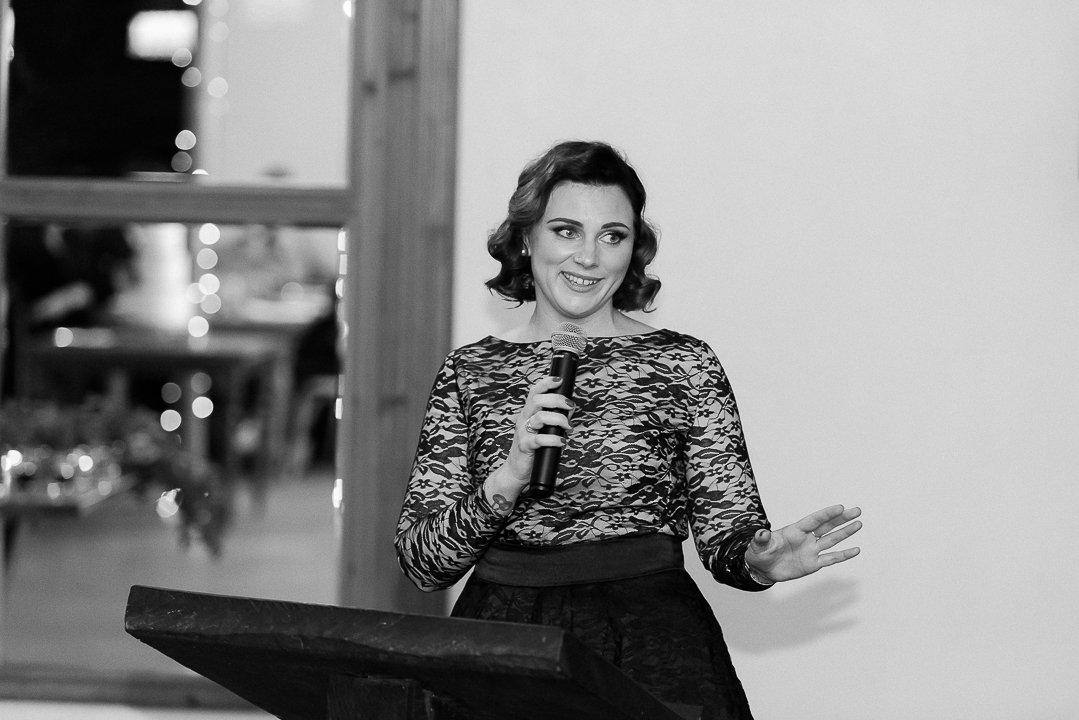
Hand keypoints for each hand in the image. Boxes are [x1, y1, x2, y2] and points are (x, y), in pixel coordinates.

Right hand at [483, 375, 573, 510]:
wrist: (518, 469)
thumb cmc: (535, 447)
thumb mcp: (544, 429)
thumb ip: (556, 417)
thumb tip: (570, 406)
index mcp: (528, 412)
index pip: (534, 392)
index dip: (546, 383)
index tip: (559, 380)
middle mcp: (524, 419)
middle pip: (537, 400)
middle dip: (557, 400)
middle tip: (570, 406)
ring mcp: (523, 432)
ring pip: (539, 418)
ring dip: (559, 420)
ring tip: (569, 427)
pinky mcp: (524, 446)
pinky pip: (539, 440)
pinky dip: (553, 439)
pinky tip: (562, 442)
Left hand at [745, 505, 861, 582]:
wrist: (762, 568)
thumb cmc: (760, 553)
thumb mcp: (758, 546)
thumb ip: (762, 539)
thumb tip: (761, 533)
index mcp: (794, 530)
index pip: (814, 520)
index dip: (827, 514)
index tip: (840, 507)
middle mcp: (806, 538)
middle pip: (827, 526)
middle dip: (841, 518)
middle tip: (856, 510)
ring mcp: (811, 551)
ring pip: (832, 540)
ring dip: (845, 532)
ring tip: (859, 524)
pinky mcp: (813, 564)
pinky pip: (831, 559)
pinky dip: (844, 555)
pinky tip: (855, 550)